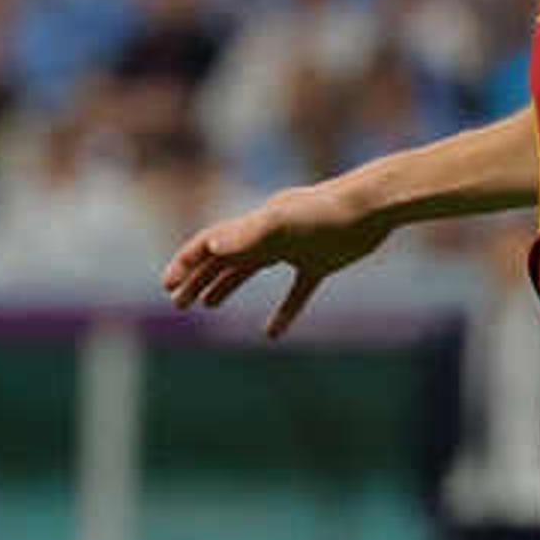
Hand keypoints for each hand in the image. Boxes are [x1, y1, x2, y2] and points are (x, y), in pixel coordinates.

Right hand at [161, 181, 388, 337]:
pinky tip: (272, 333)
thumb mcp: (282, 222)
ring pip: (251, 270)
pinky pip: (296, 291)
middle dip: (198, 279)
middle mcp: (269, 235)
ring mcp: (294, 248)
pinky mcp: (320, 262)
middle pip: (224, 258)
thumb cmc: (326, 211)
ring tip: (209, 307)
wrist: (372, 206)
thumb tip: (212, 245)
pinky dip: (283, 311)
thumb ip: (247, 233)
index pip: (210, 243)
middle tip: (179, 304)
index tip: (167, 285)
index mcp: (254, 226)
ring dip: (227, 286)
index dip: (187, 263)